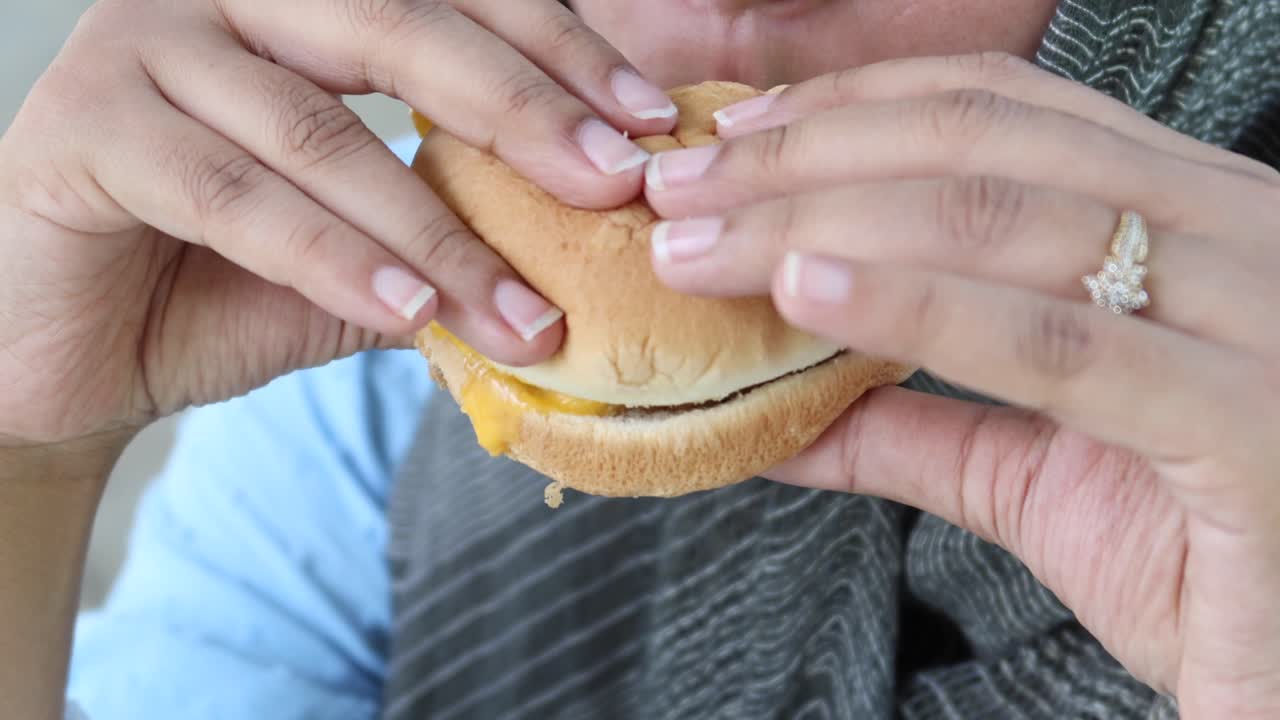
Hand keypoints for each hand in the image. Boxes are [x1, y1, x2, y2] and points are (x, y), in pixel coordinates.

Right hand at [0, 0, 671, 447]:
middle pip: (394, 23)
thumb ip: (453, 230)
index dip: (558, 49)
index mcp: (300, 2)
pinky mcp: (83, 127)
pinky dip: (336, 259)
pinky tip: (413, 314)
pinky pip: (235, 195)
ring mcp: (142, 45)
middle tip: (616, 180)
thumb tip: (591, 249)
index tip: (647, 122)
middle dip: (520, 107)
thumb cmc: (219, 281)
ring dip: (438, 231)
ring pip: (320, 128)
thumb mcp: (365, 252)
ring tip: (524, 314)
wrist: (66, 346)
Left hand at [644, 53, 1279, 717]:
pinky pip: (1058, 342)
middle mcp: (1237, 235)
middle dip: (804, 160)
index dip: (848, 113)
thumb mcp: (1043, 473)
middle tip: (679, 190)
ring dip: (820, 219)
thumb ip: (918, 424)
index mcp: (1193, 220)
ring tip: (703, 242)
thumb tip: (776, 410)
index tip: (732, 143)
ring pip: (1004, 220)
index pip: (1000, 113)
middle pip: (980, 146)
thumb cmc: (1212, 559)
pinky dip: (918, 306)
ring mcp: (1255, 318)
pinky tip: (809, 290)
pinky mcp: (1249, 424)